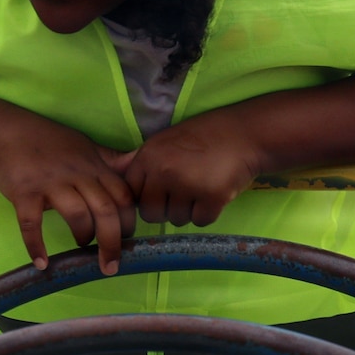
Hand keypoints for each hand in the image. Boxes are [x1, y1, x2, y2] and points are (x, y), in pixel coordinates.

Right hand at [0, 111, 136, 272]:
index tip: (125, 240)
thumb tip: (139, 163)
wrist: (3, 132)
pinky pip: (32, 223)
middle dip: (112, 242)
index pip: (123, 197)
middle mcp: (77, 174)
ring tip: (80, 247)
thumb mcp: (84, 146)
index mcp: (94, 166)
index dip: (129, 222)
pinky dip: (36, 245)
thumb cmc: (46, 141)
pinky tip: (41, 262)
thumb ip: (111, 160)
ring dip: (83, 237)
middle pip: (105, 210)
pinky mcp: (24, 192)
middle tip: (110, 266)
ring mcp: (50, 183)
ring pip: (77, 215)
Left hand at [120, 108, 264, 226]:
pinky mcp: (212, 197)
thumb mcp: (164, 141)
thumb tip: (110, 176)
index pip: (131, 194)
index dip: (146, 196)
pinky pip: (200, 221)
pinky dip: (207, 212)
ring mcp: (188, 185)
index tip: (161, 191)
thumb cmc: (202, 138)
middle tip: (184, 192)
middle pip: (151, 213)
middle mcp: (164, 171)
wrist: (244, 133)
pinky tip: (214, 192)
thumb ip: (140, 162)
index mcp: (148, 157)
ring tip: (200, 187)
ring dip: (188, 210)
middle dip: (166, 209)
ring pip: (176, 219)